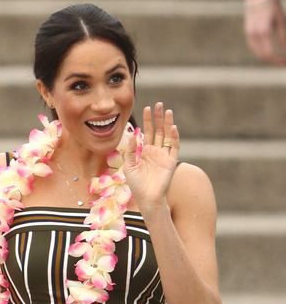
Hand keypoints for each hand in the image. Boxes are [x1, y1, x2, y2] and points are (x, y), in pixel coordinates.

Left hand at [122, 103, 178, 217]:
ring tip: (167, 111)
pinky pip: (174, 147)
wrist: (147, 199)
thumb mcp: (129, 166)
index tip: (147, 108)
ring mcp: (164, 155)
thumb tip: (133, 135)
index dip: (148, 121)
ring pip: (167, 136)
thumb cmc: (137, 185)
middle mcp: (156, 151)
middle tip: (158, 104)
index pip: (148, 132)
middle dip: (158, 118)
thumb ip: (130, 151)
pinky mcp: (171, 162)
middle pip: (158, 130)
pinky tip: (173, 128)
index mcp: (145, 152)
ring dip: (168, 124)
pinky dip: (174, 138)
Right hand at [245, 0, 285, 64]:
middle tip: (283, 62)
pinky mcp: (247, 32)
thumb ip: (283, 36)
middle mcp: (254, 35)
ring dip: (268, 57)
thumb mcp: (280, 20)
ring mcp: (249, 34)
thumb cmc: (272, 4)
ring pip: (258, 53)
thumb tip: (285, 50)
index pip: (270, 53)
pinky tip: (270, 50)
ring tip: (278, 57)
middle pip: (263, 56)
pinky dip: (262, 51)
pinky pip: (254, 47)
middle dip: (274, 61)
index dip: (279, 60)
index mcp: (264, 31)